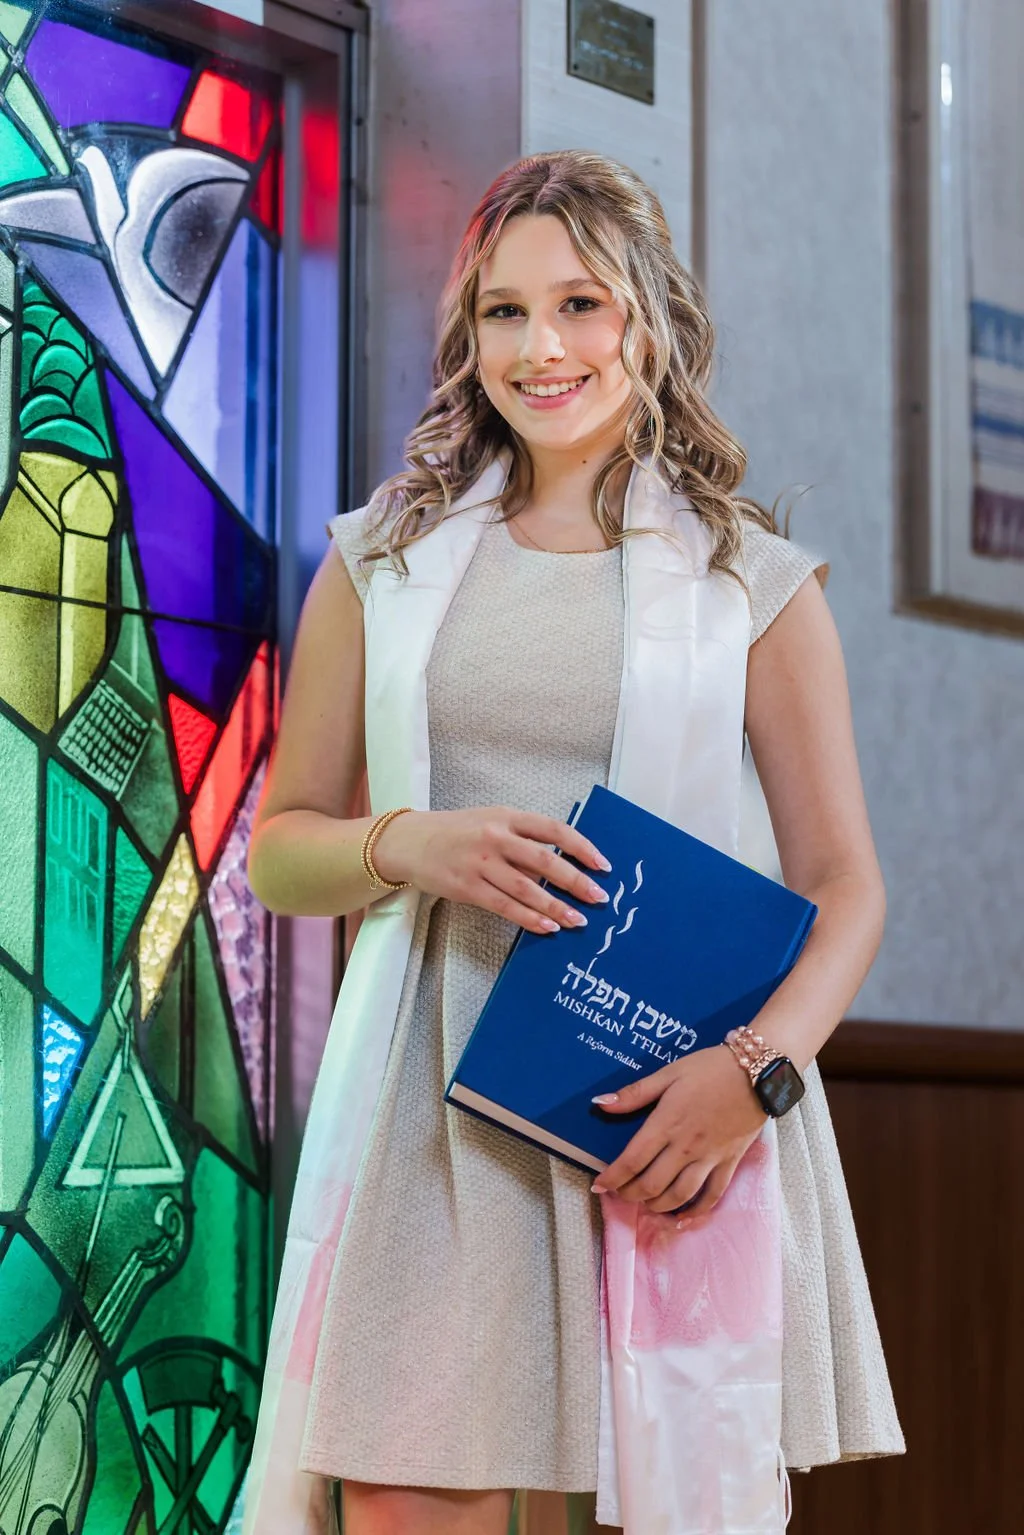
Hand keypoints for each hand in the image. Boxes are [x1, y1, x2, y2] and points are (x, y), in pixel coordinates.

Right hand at [372, 805, 612, 934]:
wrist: (410, 841)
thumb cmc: (457, 832)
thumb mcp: (491, 822)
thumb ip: (522, 840)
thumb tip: (561, 868)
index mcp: (506, 816)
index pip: (553, 829)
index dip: (581, 847)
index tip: (602, 866)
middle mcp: (495, 837)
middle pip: (544, 861)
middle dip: (575, 881)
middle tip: (598, 898)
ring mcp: (480, 863)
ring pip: (526, 888)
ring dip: (556, 907)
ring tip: (578, 921)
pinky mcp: (467, 887)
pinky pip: (504, 906)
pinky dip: (529, 918)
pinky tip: (547, 928)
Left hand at [591, 1045, 766, 1223]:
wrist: (757, 1072)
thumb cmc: (710, 1068)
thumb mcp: (669, 1073)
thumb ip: (635, 1093)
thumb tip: (600, 1104)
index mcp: (667, 1123)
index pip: (632, 1160)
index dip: (611, 1178)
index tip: (598, 1186)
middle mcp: (685, 1147)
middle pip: (651, 1184)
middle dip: (630, 1194)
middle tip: (619, 1193)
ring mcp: (709, 1158)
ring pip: (678, 1195)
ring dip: (657, 1206)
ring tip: (645, 1203)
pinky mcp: (729, 1163)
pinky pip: (711, 1196)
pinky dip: (695, 1211)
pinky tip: (682, 1217)